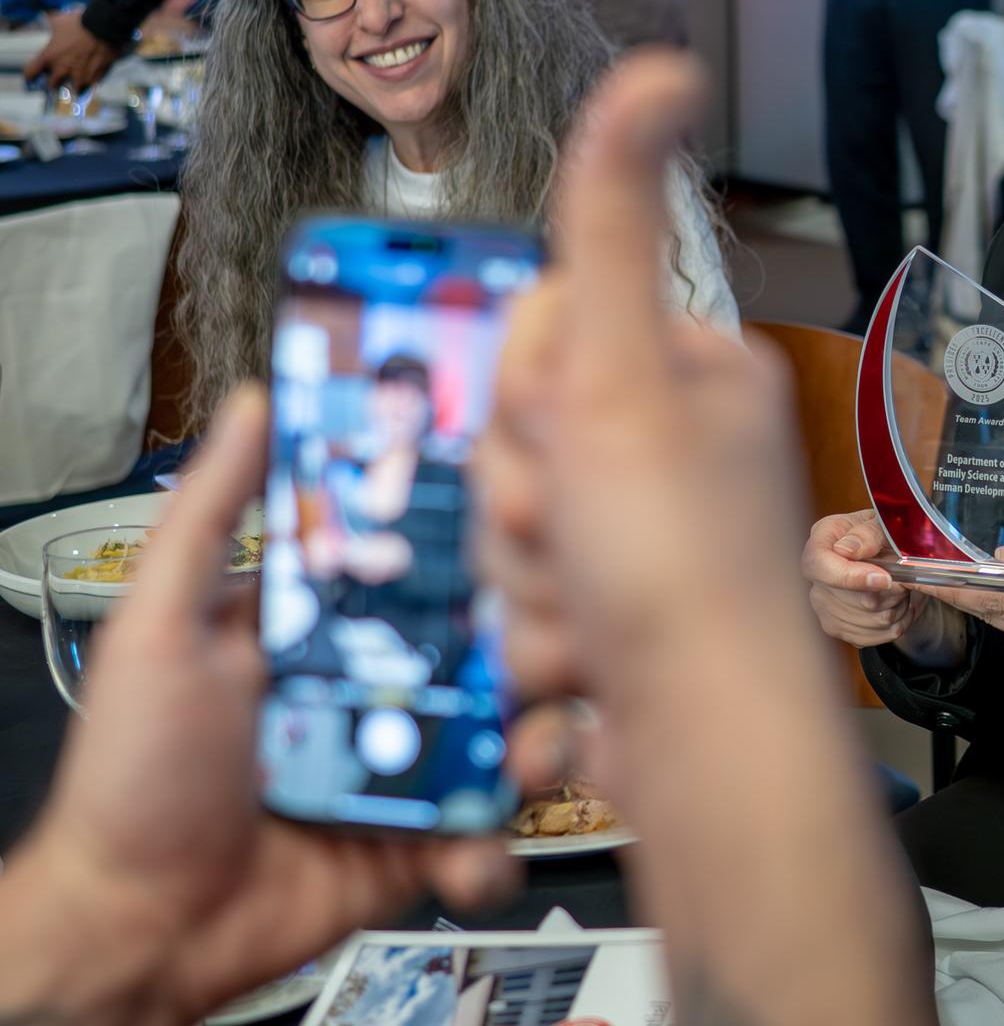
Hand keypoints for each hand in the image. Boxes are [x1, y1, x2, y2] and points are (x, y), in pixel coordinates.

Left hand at [0, 389, 515, 1024]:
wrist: (138, 929)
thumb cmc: (132, 780)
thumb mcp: (160, 629)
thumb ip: (209, 518)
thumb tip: (253, 405)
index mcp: (327, 626)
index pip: (420, 560)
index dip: (474, 537)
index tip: (516, 514)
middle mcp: (378, 685)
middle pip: (488, 641)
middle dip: (534, 637)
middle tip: (541, 642)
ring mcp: (405, 764)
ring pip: (509, 732)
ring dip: (537, 738)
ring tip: (528, 749)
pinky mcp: (421, 843)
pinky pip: (486, 831)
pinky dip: (491, 841)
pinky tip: (466, 844)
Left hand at [24, 8, 118, 91]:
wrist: (104, 26)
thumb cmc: (79, 22)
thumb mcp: (58, 21)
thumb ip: (51, 27)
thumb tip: (47, 23)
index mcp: (49, 56)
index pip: (31, 73)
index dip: (31, 74)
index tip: (35, 74)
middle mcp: (63, 69)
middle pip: (52, 85)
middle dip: (54, 82)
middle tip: (59, 78)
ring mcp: (80, 75)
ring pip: (74, 89)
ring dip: (75, 85)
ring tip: (78, 81)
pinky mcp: (97, 76)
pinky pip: (92, 84)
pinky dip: (91, 81)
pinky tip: (93, 75)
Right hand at [475, 50, 815, 704]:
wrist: (704, 743)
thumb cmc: (671, 557)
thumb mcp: (621, 370)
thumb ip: (610, 222)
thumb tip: (658, 67)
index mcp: (692, 367)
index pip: (545, 328)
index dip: (530, 387)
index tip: (571, 431)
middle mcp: (681, 440)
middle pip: (519, 428)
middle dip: (521, 492)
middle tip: (576, 529)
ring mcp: (653, 529)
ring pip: (508, 520)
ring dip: (522, 570)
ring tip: (585, 603)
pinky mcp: (624, 608)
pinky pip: (524, 596)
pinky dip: (538, 631)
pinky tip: (584, 655)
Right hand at [801, 509, 965, 661]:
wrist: (894, 558)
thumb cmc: (886, 535)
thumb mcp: (883, 523)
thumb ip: (868, 533)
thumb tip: (848, 549)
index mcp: (822, 540)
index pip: (818, 565)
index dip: (850, 577)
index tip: (884, 579)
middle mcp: (816, 576)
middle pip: (850, 599)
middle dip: (888, 592)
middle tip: (905, 578)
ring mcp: (823, 605)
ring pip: (869, 620)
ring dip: (897, 607)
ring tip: (904, 590)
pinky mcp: (837, 627)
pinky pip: (874, 636)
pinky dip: (897, 623)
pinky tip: (900, 605)